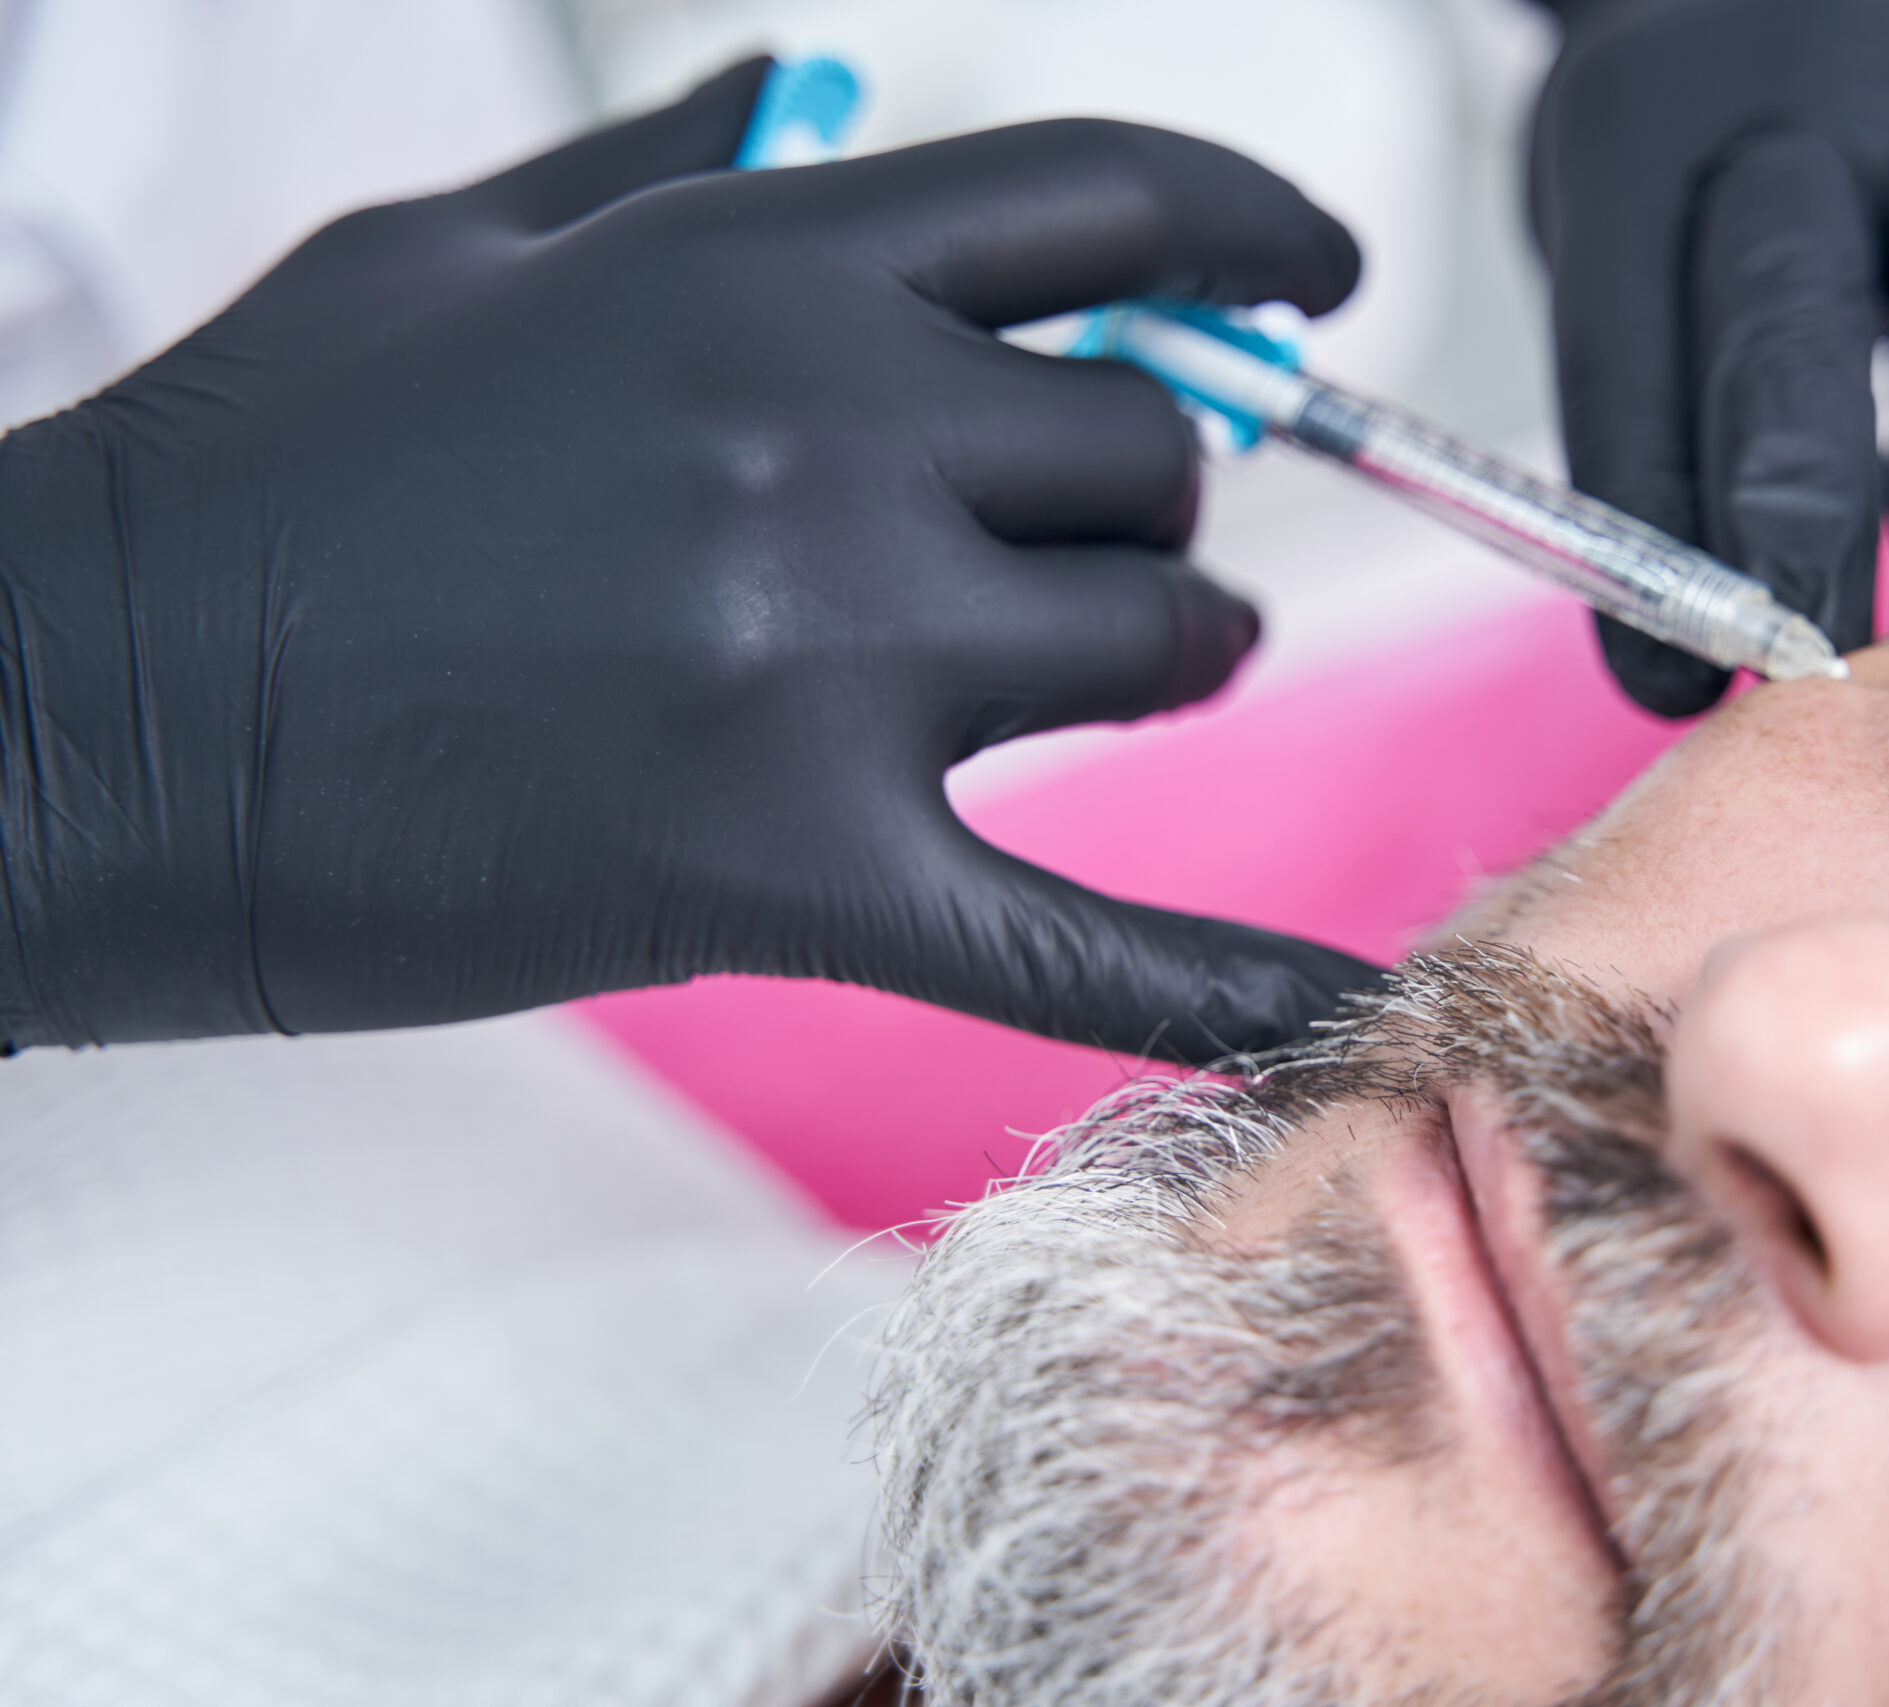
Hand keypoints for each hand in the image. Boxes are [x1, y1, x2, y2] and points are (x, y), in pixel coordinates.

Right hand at [0, 62, 1376, 1062]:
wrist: (82, 713)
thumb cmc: (257, 471)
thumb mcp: (459, 246)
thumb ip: (678, 171)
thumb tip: (825, 99)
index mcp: (762, 264)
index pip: (1111, 207)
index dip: (1255, 238)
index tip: (1319, 288)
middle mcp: (830, 431)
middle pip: (1150, 462)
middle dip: (1150, 510)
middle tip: (1103, 560)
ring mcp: (823, 655)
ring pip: (1157, 647)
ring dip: (1165, 660)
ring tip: (1115, 677)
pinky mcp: (792, 868)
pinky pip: (1080, 940)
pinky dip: (1224, 984)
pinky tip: (1340, 1010)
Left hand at [1530, 0, 1888, 713]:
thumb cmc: (1693, 172)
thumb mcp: (1615, 260)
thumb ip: (1649, 428)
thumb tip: (1684, 663)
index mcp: (1637, 153)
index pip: (1629, 362)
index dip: (1651, 537)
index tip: (1674, 673)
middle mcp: (1796, 118)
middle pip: (1796, 316)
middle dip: (1807, 506)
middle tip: (1817, 647)